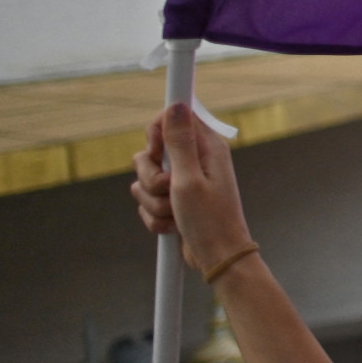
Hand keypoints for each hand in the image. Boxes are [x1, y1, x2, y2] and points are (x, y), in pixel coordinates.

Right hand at [130, 104, 252, 275]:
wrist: (217, 257)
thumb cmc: (210, 220)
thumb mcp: (189, 179)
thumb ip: (179, 142)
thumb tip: (176, 104)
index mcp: (206, 147)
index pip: (173, 117)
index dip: (156, 132)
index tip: (156, 152)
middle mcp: (196, 160)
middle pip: (150, 152)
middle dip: (150, 177)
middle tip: (169, 189)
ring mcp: (184, 181)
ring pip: (144, 181)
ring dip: (154, 202)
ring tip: (175, 213)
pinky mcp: (174, 200)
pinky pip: (147, 202)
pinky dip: (155, 216)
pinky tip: (173, 225)